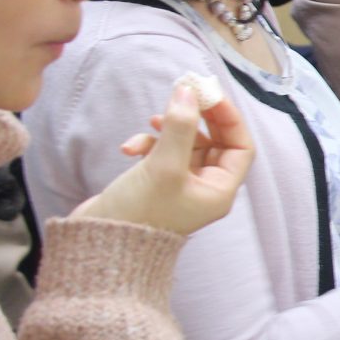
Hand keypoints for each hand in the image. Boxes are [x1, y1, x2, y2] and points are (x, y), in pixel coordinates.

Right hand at [74, 84, 254, 234]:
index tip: (210, 95)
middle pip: (214, 142)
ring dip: (168, 130)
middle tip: (183, 95)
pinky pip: (161, 154)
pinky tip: (129, 148)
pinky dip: (148, 144)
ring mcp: (180, 187)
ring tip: (151, 121)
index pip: (241, 147)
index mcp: (219, 191)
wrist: (98, 246)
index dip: (229, 118)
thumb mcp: (163, 166)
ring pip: (184, 145)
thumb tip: (188, 92)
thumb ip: (179, 127)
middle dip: (198, 118)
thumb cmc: (138, 213)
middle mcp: (204, 189)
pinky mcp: (155, 184)